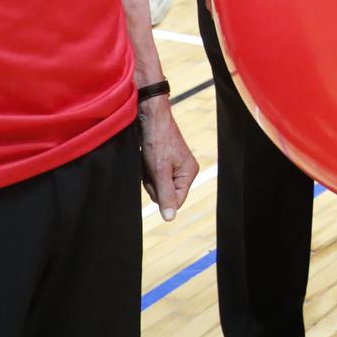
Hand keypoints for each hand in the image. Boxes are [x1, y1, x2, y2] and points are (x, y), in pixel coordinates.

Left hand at [137, 100, 198, 221]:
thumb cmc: (157, 141)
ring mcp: (175, 166)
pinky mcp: (166, 162)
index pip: (176, 201)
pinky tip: (147, 159)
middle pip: (166, 194)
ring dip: (149, 176)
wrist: (150, 118)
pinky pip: (154, 176)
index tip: (155, 178)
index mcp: (189, 173)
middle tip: (151, 167)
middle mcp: (185, 171)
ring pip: (158, 185)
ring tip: (148, 161)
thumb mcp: (160, 171)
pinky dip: (147, 170)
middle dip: (153, 184)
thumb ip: (165, 195)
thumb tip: (170, 218)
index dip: (161, 195)